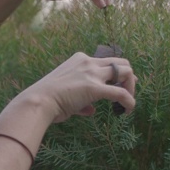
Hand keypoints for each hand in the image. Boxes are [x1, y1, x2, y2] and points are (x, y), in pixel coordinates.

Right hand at [21, 52, 135, 123]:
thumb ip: (81, 100)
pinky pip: (121, 93)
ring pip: (126, 72)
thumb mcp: (65, 94)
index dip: (115, 74)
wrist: (38, 101)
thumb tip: (91, 110)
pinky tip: (128, 110)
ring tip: (127, 102)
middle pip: (121, 62)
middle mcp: (88, 62)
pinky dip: (129, 101)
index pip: (105, 62)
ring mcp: (92, 73)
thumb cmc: (46, 99)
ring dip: (131, 86)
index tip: (119, 84)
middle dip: (128, 77)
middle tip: (127, 92)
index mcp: (79, 59)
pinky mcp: (95, 88)